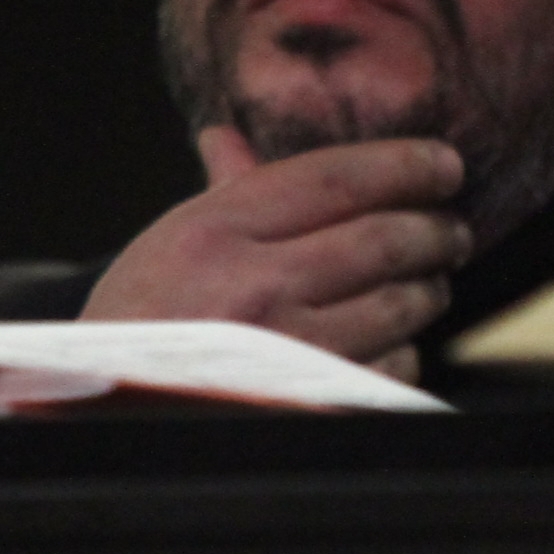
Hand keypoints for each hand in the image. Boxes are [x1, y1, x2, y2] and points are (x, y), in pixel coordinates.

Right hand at [81, 126, 472, 370]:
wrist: (102, 418)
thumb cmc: (143, 326)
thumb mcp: (169, 247)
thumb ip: (224, 192)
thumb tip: (229, 135)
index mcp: (214, 232)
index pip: (338, 178)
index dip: (406, 165)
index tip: (445, 166)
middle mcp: (251, 288)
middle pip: (384, 239)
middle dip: (435, 231)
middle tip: (452, 231)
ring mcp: (282, 354)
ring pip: (398, 306)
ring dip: (426, 292)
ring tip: (427, 285)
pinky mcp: (309, 408)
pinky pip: (389, 369)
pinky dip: (401, 355)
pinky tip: (389, 347)